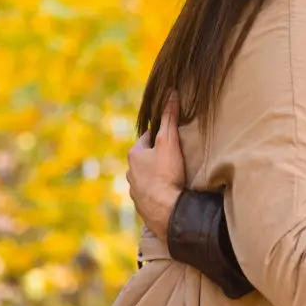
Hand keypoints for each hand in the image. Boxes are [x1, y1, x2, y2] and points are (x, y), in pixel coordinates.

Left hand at [126, 94, 185, 241]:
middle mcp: (130, 172)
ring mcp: (135, 190)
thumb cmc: (166, 174)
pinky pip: (150, 193)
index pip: (148, 138)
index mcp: (134, 155)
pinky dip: (158, 191)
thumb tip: (170, 94)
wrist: (167, 211)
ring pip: (146, 177)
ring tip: (173, 176)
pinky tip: (169, 193)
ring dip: (157, 175)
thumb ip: (169, 119)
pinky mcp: (142, 206)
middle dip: (157, 157)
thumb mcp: (170, 142)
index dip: (161, 136)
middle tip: (175, 156)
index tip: (173, 137)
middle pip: (146, 158)